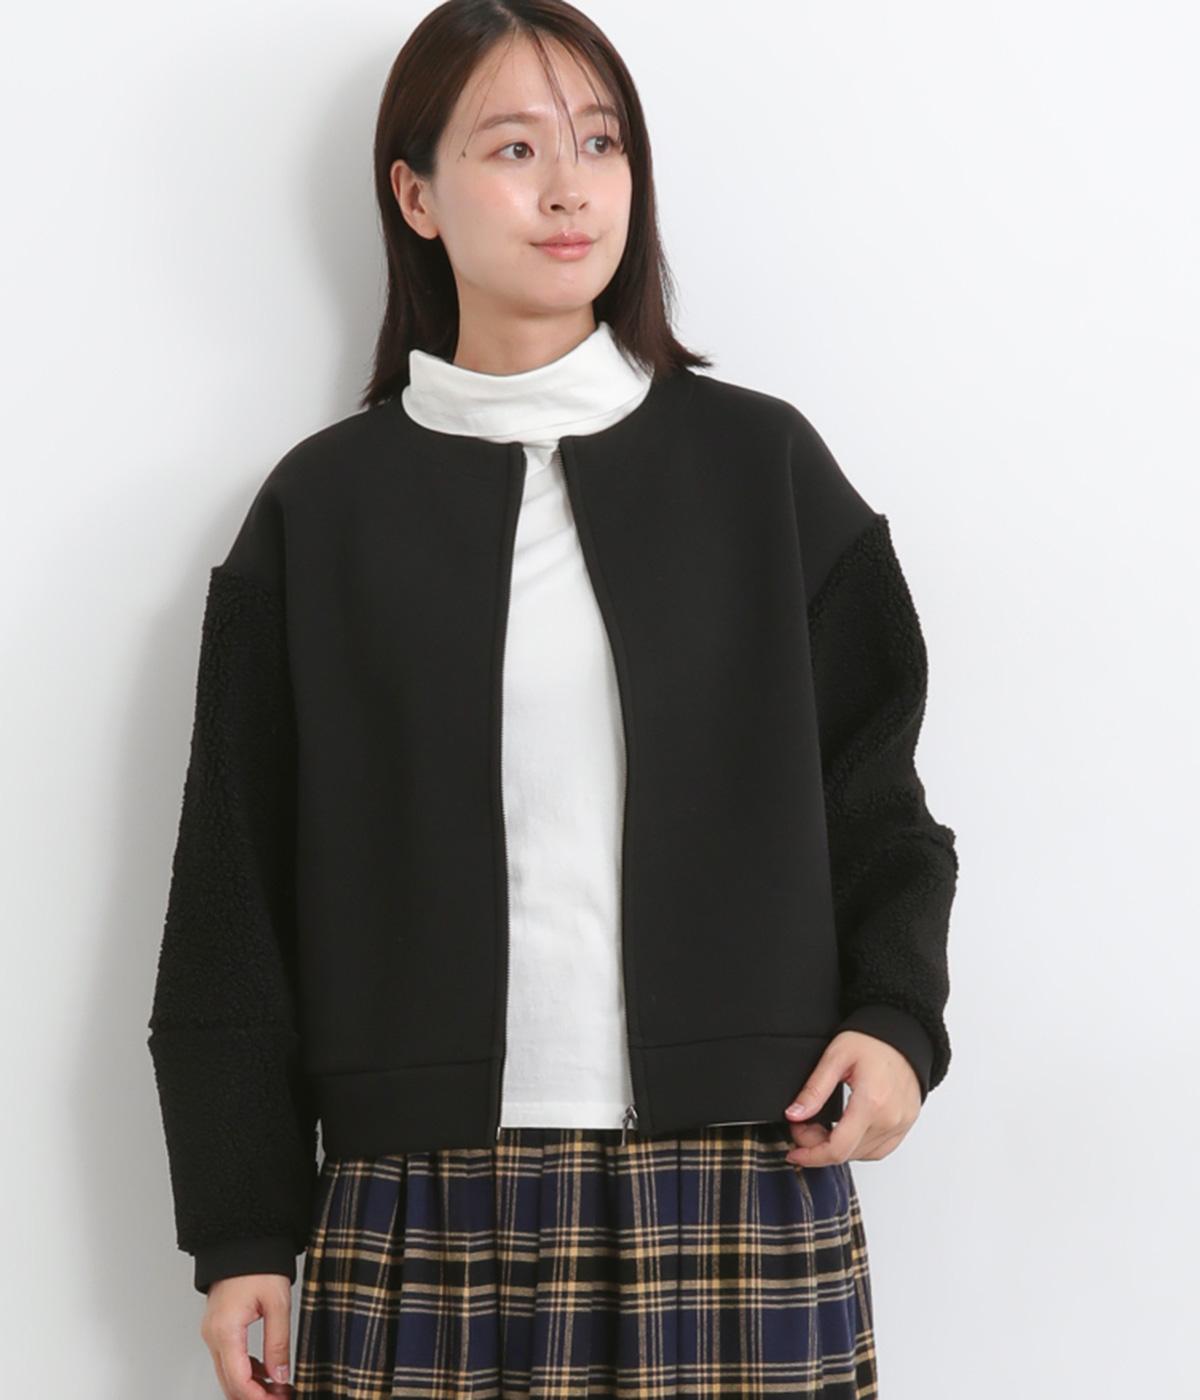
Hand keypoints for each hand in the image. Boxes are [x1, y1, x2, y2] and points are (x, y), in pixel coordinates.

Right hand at [200, 1273, 294, 1398]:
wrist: (243, 1241)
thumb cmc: (258, 1264)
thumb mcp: (277, 1302)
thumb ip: (278, 1342)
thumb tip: (281, 1375)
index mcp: (226, 1330)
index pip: (239, 1381)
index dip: (259, 1398)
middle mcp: (213, 1335)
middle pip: (229, 1383)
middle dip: (255, 1397)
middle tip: (281, 1397)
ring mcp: (212, 1332)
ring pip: (227, 1373)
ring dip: (250, 1386)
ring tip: (278, 1389)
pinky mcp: (217, 1328)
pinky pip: (228, 1359)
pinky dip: (245, 1371)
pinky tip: (265, 1372)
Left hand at [782, 1030, 921, 1165]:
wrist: (902, 1033)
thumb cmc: (872, 1040)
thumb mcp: (835, 1057)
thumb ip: (814, 1089)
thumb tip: (794, 1115)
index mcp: (871, 1102)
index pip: (838, 1149)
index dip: (811, 1155)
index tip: (794, 1151)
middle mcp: (890, 1119)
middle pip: (848, 1154)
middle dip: (817, 1147)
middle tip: (803, 1126)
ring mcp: (900, 1124)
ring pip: (862, 1155)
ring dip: (837, 1148)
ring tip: (822, 1127)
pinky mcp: (905, 1125)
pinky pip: (879, 1150)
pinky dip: (858, 1147)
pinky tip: (844, 1132)